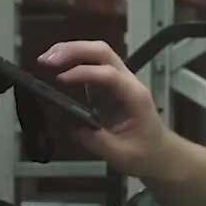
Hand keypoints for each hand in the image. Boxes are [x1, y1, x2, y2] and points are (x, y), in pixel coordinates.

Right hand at [37, 41, 168, 178]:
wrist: (159, 153)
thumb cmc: (145, 153)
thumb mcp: (121, 155)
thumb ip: (96, 140)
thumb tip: (72, 127)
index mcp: (135, 97)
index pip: (109, 75)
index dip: (84, 73)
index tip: (60, 79)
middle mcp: (127, 82)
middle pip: (102, 52)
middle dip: (74, 50)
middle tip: (47, 60)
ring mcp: (117, 81)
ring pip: (95, 54)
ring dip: (70, 51)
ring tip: (46, 60)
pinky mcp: (107, 86)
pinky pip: (89, 65)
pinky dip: (71, 61)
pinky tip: (55, 66)